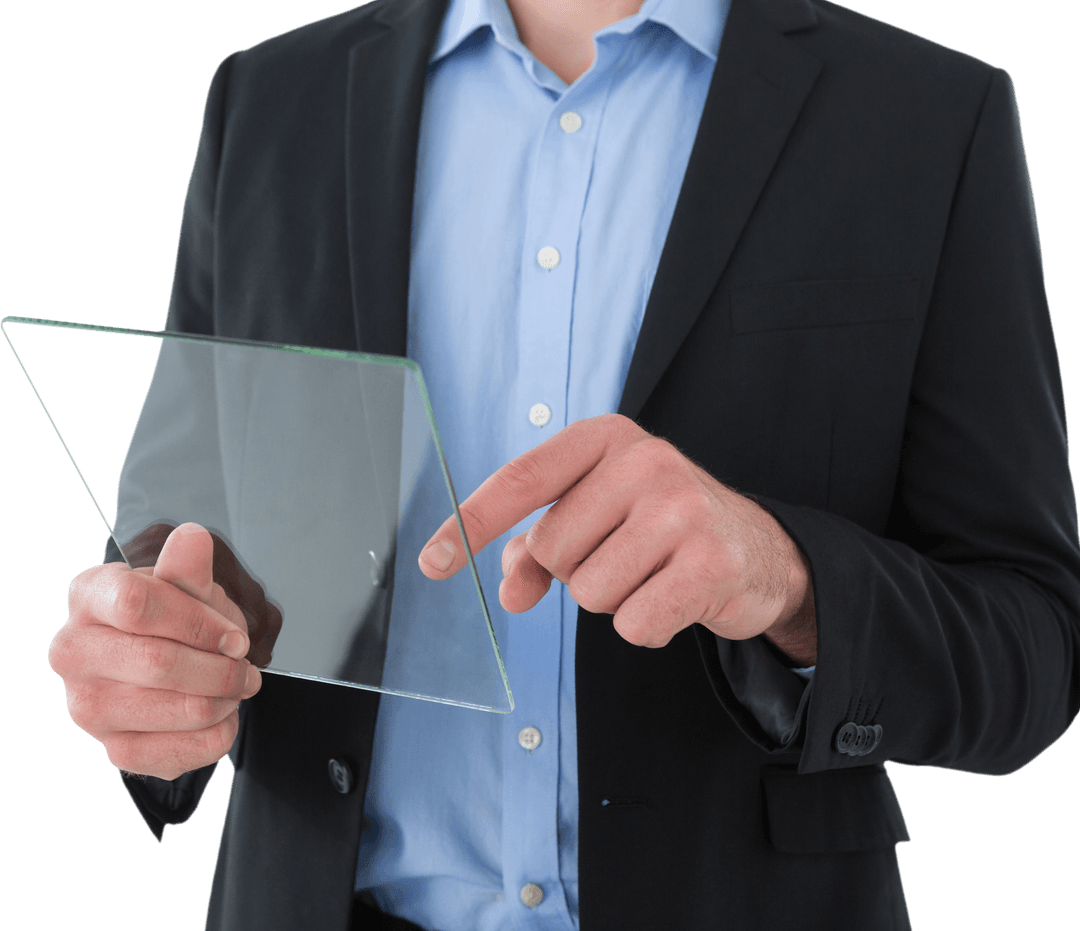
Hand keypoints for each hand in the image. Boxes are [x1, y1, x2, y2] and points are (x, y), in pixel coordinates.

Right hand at [49, 522, 262, 780]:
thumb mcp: (187, 586)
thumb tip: (192, 539)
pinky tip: (220, 715)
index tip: (236, 637)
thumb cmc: (174, 617)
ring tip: (236, 687)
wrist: (165, 668)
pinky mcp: (114, 749)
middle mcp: (73, 652)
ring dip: (226, 699)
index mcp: (88, 597)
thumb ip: (189, 567)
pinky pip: (183, 751)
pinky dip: (219, 733)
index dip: (199, 623)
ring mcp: (87, 706)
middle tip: (246, 667)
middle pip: (161, 663)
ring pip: (181, 708)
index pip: (138, 605)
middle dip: (222, 668)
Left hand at [419, 414, 815, 663]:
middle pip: (551, 550)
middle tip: (623, 558)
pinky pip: (633, 624)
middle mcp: (645, 461)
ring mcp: (681, 508)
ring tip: (653, 575)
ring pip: (588, 592)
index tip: (431, 562)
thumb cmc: (663, 529)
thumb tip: (509, 591)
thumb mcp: (598, 518)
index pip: (520, 481)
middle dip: (575, 572)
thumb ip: (541, 548)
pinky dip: (647, 626)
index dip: (469, 526)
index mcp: (607, 439)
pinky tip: (675, 600)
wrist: (759, 550)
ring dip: (613, 600)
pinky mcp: (710, 561)